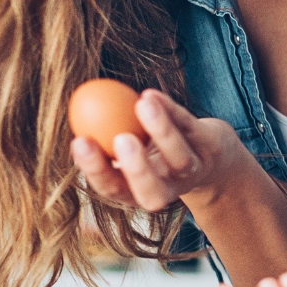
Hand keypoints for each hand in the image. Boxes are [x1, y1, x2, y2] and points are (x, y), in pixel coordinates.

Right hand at [72, 89, 244, 211]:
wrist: (211, 153)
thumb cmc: (156, 149)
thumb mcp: (130, 148)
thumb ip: (106, 137)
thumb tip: (75, 110)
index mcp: (138, 192)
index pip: (113, 189)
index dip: (96, 170)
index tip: (79, 142)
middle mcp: (168, 189)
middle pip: (153, 191)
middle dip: (137, 168)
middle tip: (120, 139)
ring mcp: (193, 171)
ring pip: (180, 158)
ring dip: (162, 130)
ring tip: (142, 103)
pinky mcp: (211, 148)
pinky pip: (191, 128)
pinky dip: (173, 110)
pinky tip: (151, 94)